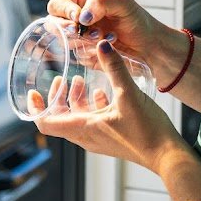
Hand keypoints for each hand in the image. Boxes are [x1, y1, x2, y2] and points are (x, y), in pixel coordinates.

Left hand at [28, 39, 184, 172]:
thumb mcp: (128, 94)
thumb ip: (114, 68)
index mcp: (84, 129)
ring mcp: (98, 139)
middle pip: (59, 119)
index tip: (34, 92)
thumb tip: (102, 44)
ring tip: (81, 81)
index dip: (36, 108)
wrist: (166, 155)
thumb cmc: (147, 130)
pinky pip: (93, 122)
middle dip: (57, 98)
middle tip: (61, 79)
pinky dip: (92, 106)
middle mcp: (86, 137)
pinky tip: (102, 92)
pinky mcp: (111, 138)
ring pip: (77, 119)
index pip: (46, 124)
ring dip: (76, 100)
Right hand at [46, 0, 159, 66]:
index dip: (64, 11)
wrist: (151, 48)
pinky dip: (92, 53)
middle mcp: (79, 20)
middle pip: (54, 24)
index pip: (58, 4)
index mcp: (83, 2)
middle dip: (71, 30)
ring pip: (66, 42)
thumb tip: (82, 16)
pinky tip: (109, 48)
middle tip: (92, 32)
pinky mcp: (86, 55)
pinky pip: (78, 56)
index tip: (79, 18)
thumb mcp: (123, 2)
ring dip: (86, 41)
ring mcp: (80, 39)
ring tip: (109, 37)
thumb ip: (101, 2)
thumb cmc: (139, 22)